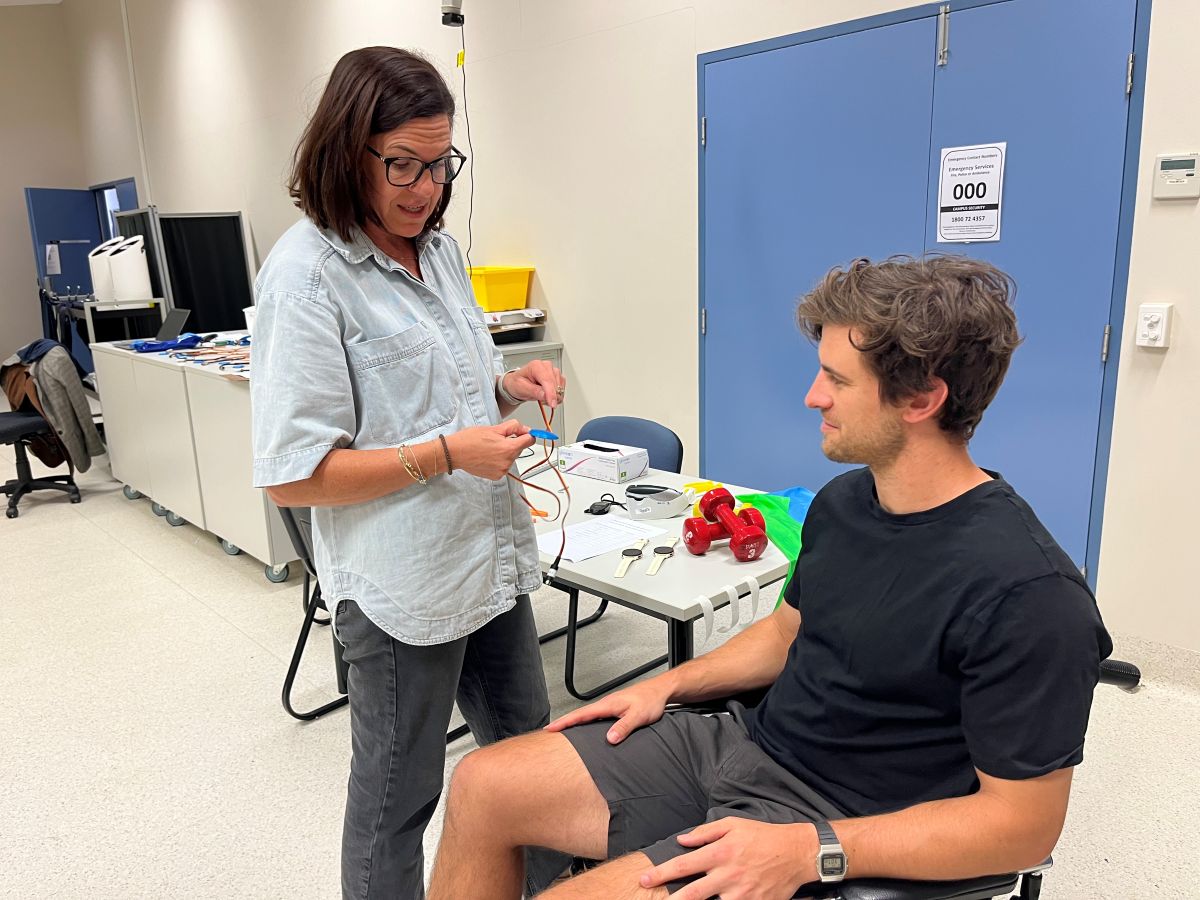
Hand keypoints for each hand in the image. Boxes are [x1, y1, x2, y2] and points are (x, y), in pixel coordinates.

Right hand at [445, 420, 533, 479]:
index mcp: (509, 448)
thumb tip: (526, 429)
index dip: (526, 434)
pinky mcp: (496, 476)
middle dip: (512, 443)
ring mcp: (502, 470)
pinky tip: (487, 457)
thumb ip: (513, 427)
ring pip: (511, 458)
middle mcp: (507, 461)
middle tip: (496, 439)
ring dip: (504, 453)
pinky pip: (503, 466)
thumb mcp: (493, 428)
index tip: (522, 433)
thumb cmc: (470, 439)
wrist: (454, 453)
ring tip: (489, 448)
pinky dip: (498, 461)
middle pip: (519, 449)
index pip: (529, 440)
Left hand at [503, 359, 565, 408]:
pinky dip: (556, 395)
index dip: (551, 393)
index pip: (548, 380)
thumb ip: (534, 391)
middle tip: (541, 401)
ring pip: (560, 386)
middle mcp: (546, 366)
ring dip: (553, 396)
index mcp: (536, 366)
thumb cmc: (518, 383)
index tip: (552, 404)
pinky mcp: (557, 377)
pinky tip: (547, 395)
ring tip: (541, 396)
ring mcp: (553, 371)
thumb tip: (545, 395)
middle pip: (555, 384)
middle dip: (550, 396)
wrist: (518, 383)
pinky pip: (562, 388)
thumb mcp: (522, 388)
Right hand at [544, 676, 671, 743]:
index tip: (550, 728)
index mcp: (608, 705)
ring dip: (574, 722)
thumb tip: (609, 738)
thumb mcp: (638, 716)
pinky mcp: (615, 710)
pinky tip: (585, 729)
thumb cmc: (650, 700)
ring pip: (587, 716)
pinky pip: (595, 717)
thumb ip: (623, 727)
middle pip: (579, 715)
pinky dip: (585, 722)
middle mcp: (606, 705)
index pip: (581, 714)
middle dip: (563, 722)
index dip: (564, 722)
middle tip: (549, 731)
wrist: (660, 691)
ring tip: (562, 732)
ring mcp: (610, 707)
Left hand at [639, 818, 814, 899]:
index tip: (645, 879)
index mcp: (721, 852)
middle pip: (692, 894)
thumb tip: (682, 841)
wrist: (796, 853)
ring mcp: (741, 894)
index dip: (662, 873)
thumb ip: (705, 833)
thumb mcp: (733, 824)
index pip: (684, 865)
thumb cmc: (762, 836)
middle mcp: (728, 875)